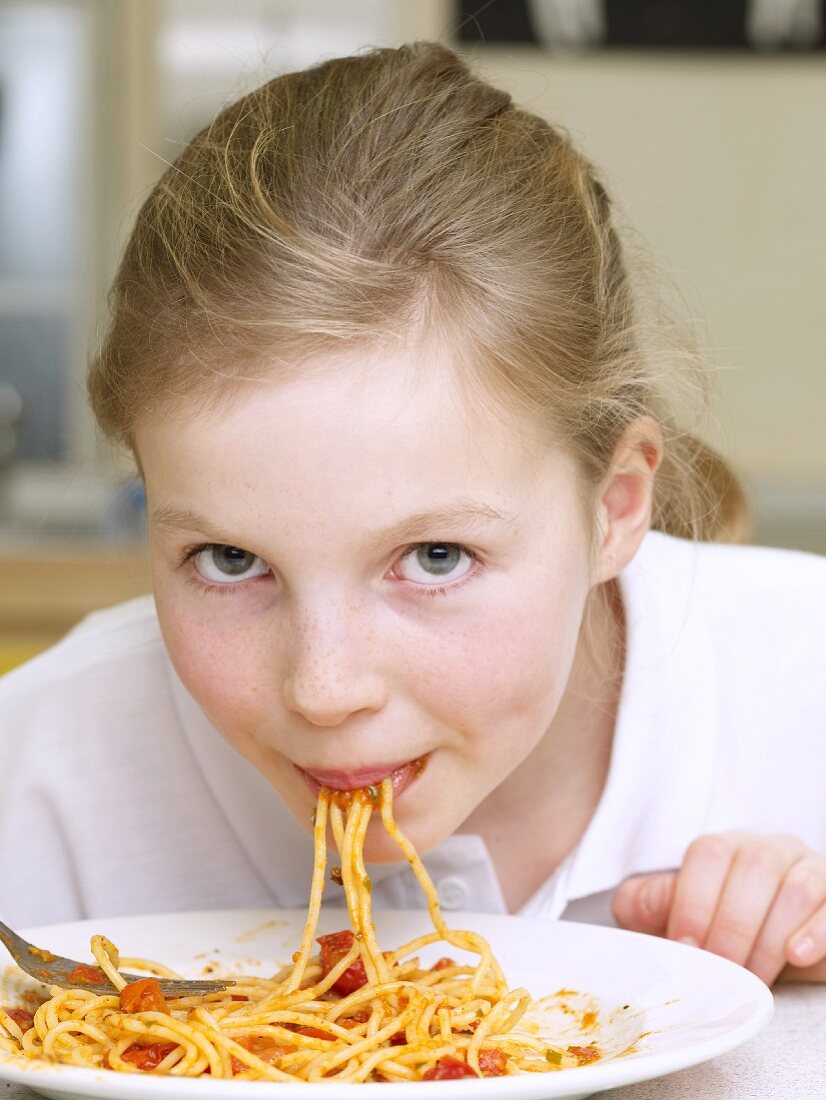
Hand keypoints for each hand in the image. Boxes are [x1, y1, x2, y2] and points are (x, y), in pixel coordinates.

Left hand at [611, 832, 825, 985]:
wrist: (770, 956)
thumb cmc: (717, 934)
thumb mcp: (678, 921)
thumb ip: (651, 906)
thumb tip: (633, 903)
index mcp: (724, 850)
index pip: (709, 853)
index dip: (693, 900)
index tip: (684, 946)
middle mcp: (767, 851)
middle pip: (754, 867)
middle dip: (732, 925)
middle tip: (720, 970)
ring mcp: (807, 871)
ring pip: (795, 887)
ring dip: (770, 937)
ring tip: (754, 977)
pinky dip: (816, 932)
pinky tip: (796, 955)